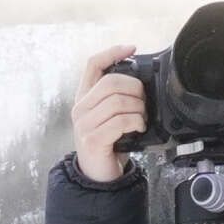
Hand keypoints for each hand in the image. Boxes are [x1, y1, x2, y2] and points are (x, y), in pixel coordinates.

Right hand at [70, 44, 143, 185]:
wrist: (98, 175)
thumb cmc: (108, 143)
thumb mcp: (109, 116)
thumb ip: (116, 98)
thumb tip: (140, 82)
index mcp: (84, 97)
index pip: (93, 64)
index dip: (112, 52)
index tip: (131, 48)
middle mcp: (80, 108)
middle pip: (111, 82)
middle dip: (135, 89)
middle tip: (143, 102)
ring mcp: (84, 124)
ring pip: (117, 101)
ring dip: (137, 108)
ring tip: (141, 118)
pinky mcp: (93, 139)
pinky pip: (119, 121)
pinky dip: (134, 122)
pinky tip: (138, 128)